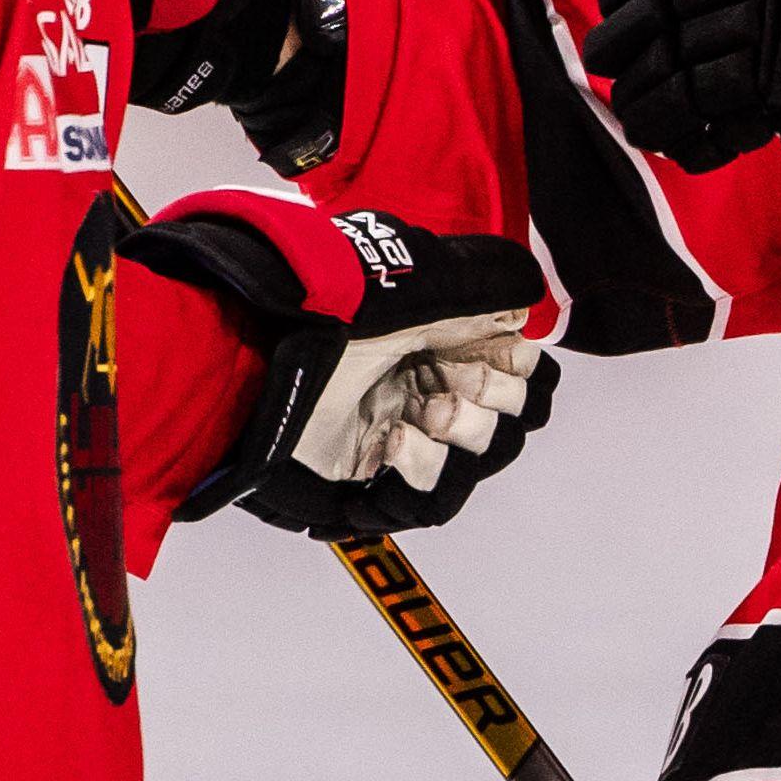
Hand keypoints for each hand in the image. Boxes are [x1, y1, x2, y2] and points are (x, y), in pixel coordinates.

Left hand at [119, 192, 558, 538]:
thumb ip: (486, 280)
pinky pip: (424, 505)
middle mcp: (423, 392)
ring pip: (472, 469)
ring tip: (419, 416)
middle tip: (449, 386)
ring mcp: (394, 443)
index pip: (524, 379)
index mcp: (441, 343)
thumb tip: (529, 296)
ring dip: (461, 439)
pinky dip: (420, 475)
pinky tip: (392, 443)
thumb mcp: (419, 276)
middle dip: (492, 406)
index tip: (504, 355)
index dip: (522, 373)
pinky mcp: (362, 487)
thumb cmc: (327, 307)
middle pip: (508, 428)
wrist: (251, 352)